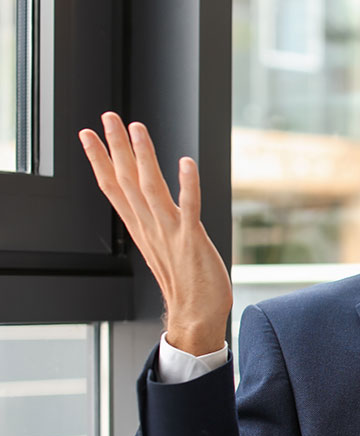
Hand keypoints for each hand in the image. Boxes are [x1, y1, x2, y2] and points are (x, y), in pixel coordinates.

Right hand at [79, 112, 230, 354]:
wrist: (196, 318)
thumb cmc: (186, 285)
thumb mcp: (163, 249)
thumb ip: (156, 225)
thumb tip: (151, 205)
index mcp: (141, 229)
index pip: (113, 188)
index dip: (100, 159)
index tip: (88, 134)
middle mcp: (150, 228)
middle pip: (126, 181)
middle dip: (116, 147)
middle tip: (107, 117)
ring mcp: (170, 234)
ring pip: (150, 188)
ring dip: (144, 157)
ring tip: (137, 128)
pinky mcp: (192, 241)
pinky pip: (189, 207)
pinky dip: (187, 184)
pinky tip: (185, 162)